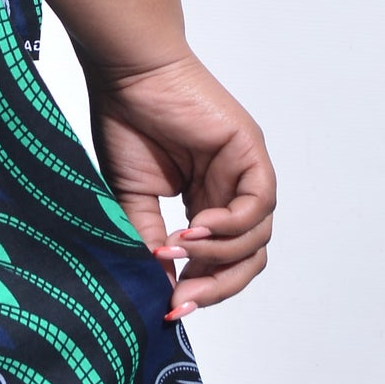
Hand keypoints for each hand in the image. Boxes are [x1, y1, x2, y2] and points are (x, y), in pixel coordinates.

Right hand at [84, 48, 274, 321]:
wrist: (128, 74)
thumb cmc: (125, 121)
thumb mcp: (132, 198)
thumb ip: (150, 239)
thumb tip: (161, 286)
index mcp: (204, 203)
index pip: (219, 261)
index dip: (200, 288)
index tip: (170, 309)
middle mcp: (229, 192)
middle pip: (246, 258)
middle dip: (217, 285)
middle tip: (182, 299)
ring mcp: (244, 173)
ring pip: (257, 238)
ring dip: (219, 255)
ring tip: (179, 249)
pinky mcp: (252, 153)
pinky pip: (259, 205)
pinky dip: (231, 226)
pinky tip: (197, 228)